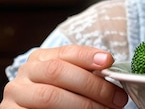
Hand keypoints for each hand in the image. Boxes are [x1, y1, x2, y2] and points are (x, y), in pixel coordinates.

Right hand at [1, 45, 127, 108]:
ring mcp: (16, 94)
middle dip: (92, 85)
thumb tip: (114, 73)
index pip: (67, 52)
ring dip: (83, 104)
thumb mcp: (72, 80)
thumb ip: (87, 74)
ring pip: (50, 95)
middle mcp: (26, 73)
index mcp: (42, 58)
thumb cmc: (61, 95)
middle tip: (117, 98)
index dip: (88, 55)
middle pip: (59, 72)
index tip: (109, 62)